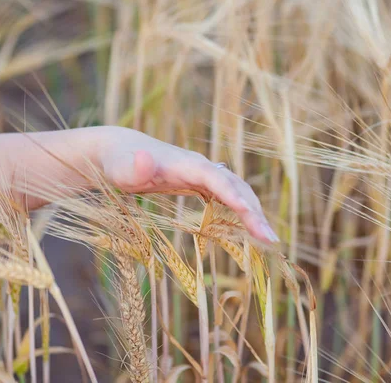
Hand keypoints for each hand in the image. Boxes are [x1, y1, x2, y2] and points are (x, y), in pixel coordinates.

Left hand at [98, 127, 277, 242]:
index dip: (232, 194)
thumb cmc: (120, 162)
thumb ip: (134, 167)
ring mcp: (203, 175)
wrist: (122, 151)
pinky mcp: (201, 184)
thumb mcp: (122, 167)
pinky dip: (242, 212)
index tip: (249, 213)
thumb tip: (144, 159)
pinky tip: (250, 232)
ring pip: (237, 191)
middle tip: (270, 239)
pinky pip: (228, 197)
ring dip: (254, 213)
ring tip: (268, 240)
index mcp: (186, 164)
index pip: (216, 178)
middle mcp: (201, 167)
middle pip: (235, 186)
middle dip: (254, 211)